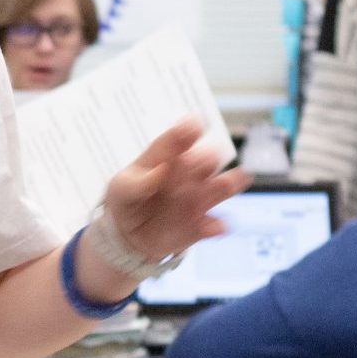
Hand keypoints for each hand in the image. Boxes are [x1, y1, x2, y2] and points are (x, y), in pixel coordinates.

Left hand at [103, 119, 252, 260]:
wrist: (128, 235)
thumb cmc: (126, 201)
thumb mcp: (121, 189)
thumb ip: (137, 182)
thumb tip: (160, 171)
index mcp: (165, 158)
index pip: (176, 141)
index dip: (186, 132)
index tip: (195, 123)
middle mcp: (187, 175)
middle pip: (203, 161)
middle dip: (206, 159)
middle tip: (205, 157)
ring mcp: (197, 199)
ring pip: (218, 189)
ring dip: (226, 185)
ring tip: (235, 181)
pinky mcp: (200, 226)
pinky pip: (212, 225)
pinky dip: (215, 225)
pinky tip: (216, 225)